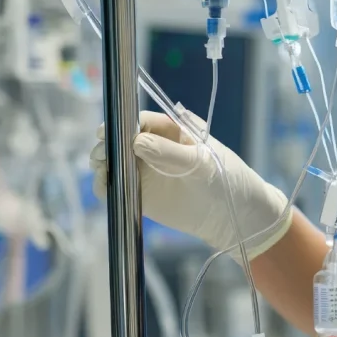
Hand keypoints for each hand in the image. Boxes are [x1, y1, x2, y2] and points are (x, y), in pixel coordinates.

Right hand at [90, 110, 289, 259]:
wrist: (234, 215)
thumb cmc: (225, 180)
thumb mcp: (202, 163)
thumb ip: (171, 153)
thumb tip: (137, 142)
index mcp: (171, 129)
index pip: (139, 120)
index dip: (122, 124)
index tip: (108, 131)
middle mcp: (153, 146)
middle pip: (119, 139)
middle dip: (108, 143)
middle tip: (104, 154)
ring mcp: (144, 169)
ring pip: (112, 161)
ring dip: (102, 162)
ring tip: (104, 169)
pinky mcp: (140, 192)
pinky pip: (114, 185)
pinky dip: (105, 184)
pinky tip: (106, 185)